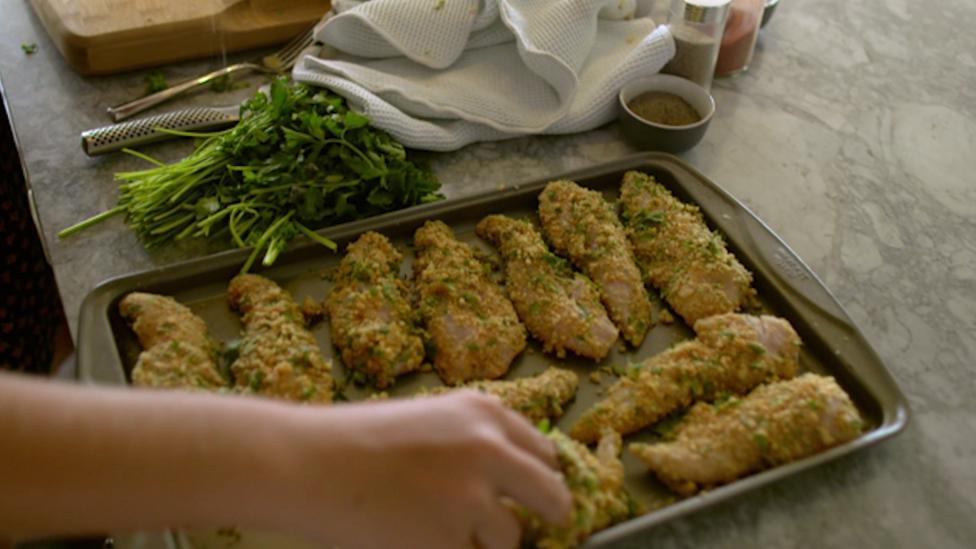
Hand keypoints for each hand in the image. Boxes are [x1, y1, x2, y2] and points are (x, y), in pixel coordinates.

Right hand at [274, 391, 572, 548]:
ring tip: (438, 530)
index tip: (534, 499)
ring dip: (486, 543)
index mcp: (486, 414)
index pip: (546, 455)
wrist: (306, 463)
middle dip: (547, 519)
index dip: (541, 481)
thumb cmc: (358, 440)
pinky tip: (416, 539)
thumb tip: (516, 482)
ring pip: (511, 539)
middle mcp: (490, 451)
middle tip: (522, 533)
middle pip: (553, 498)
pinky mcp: (450, 542)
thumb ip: (478, 442)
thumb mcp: (432, 419)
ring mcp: (473, 499)